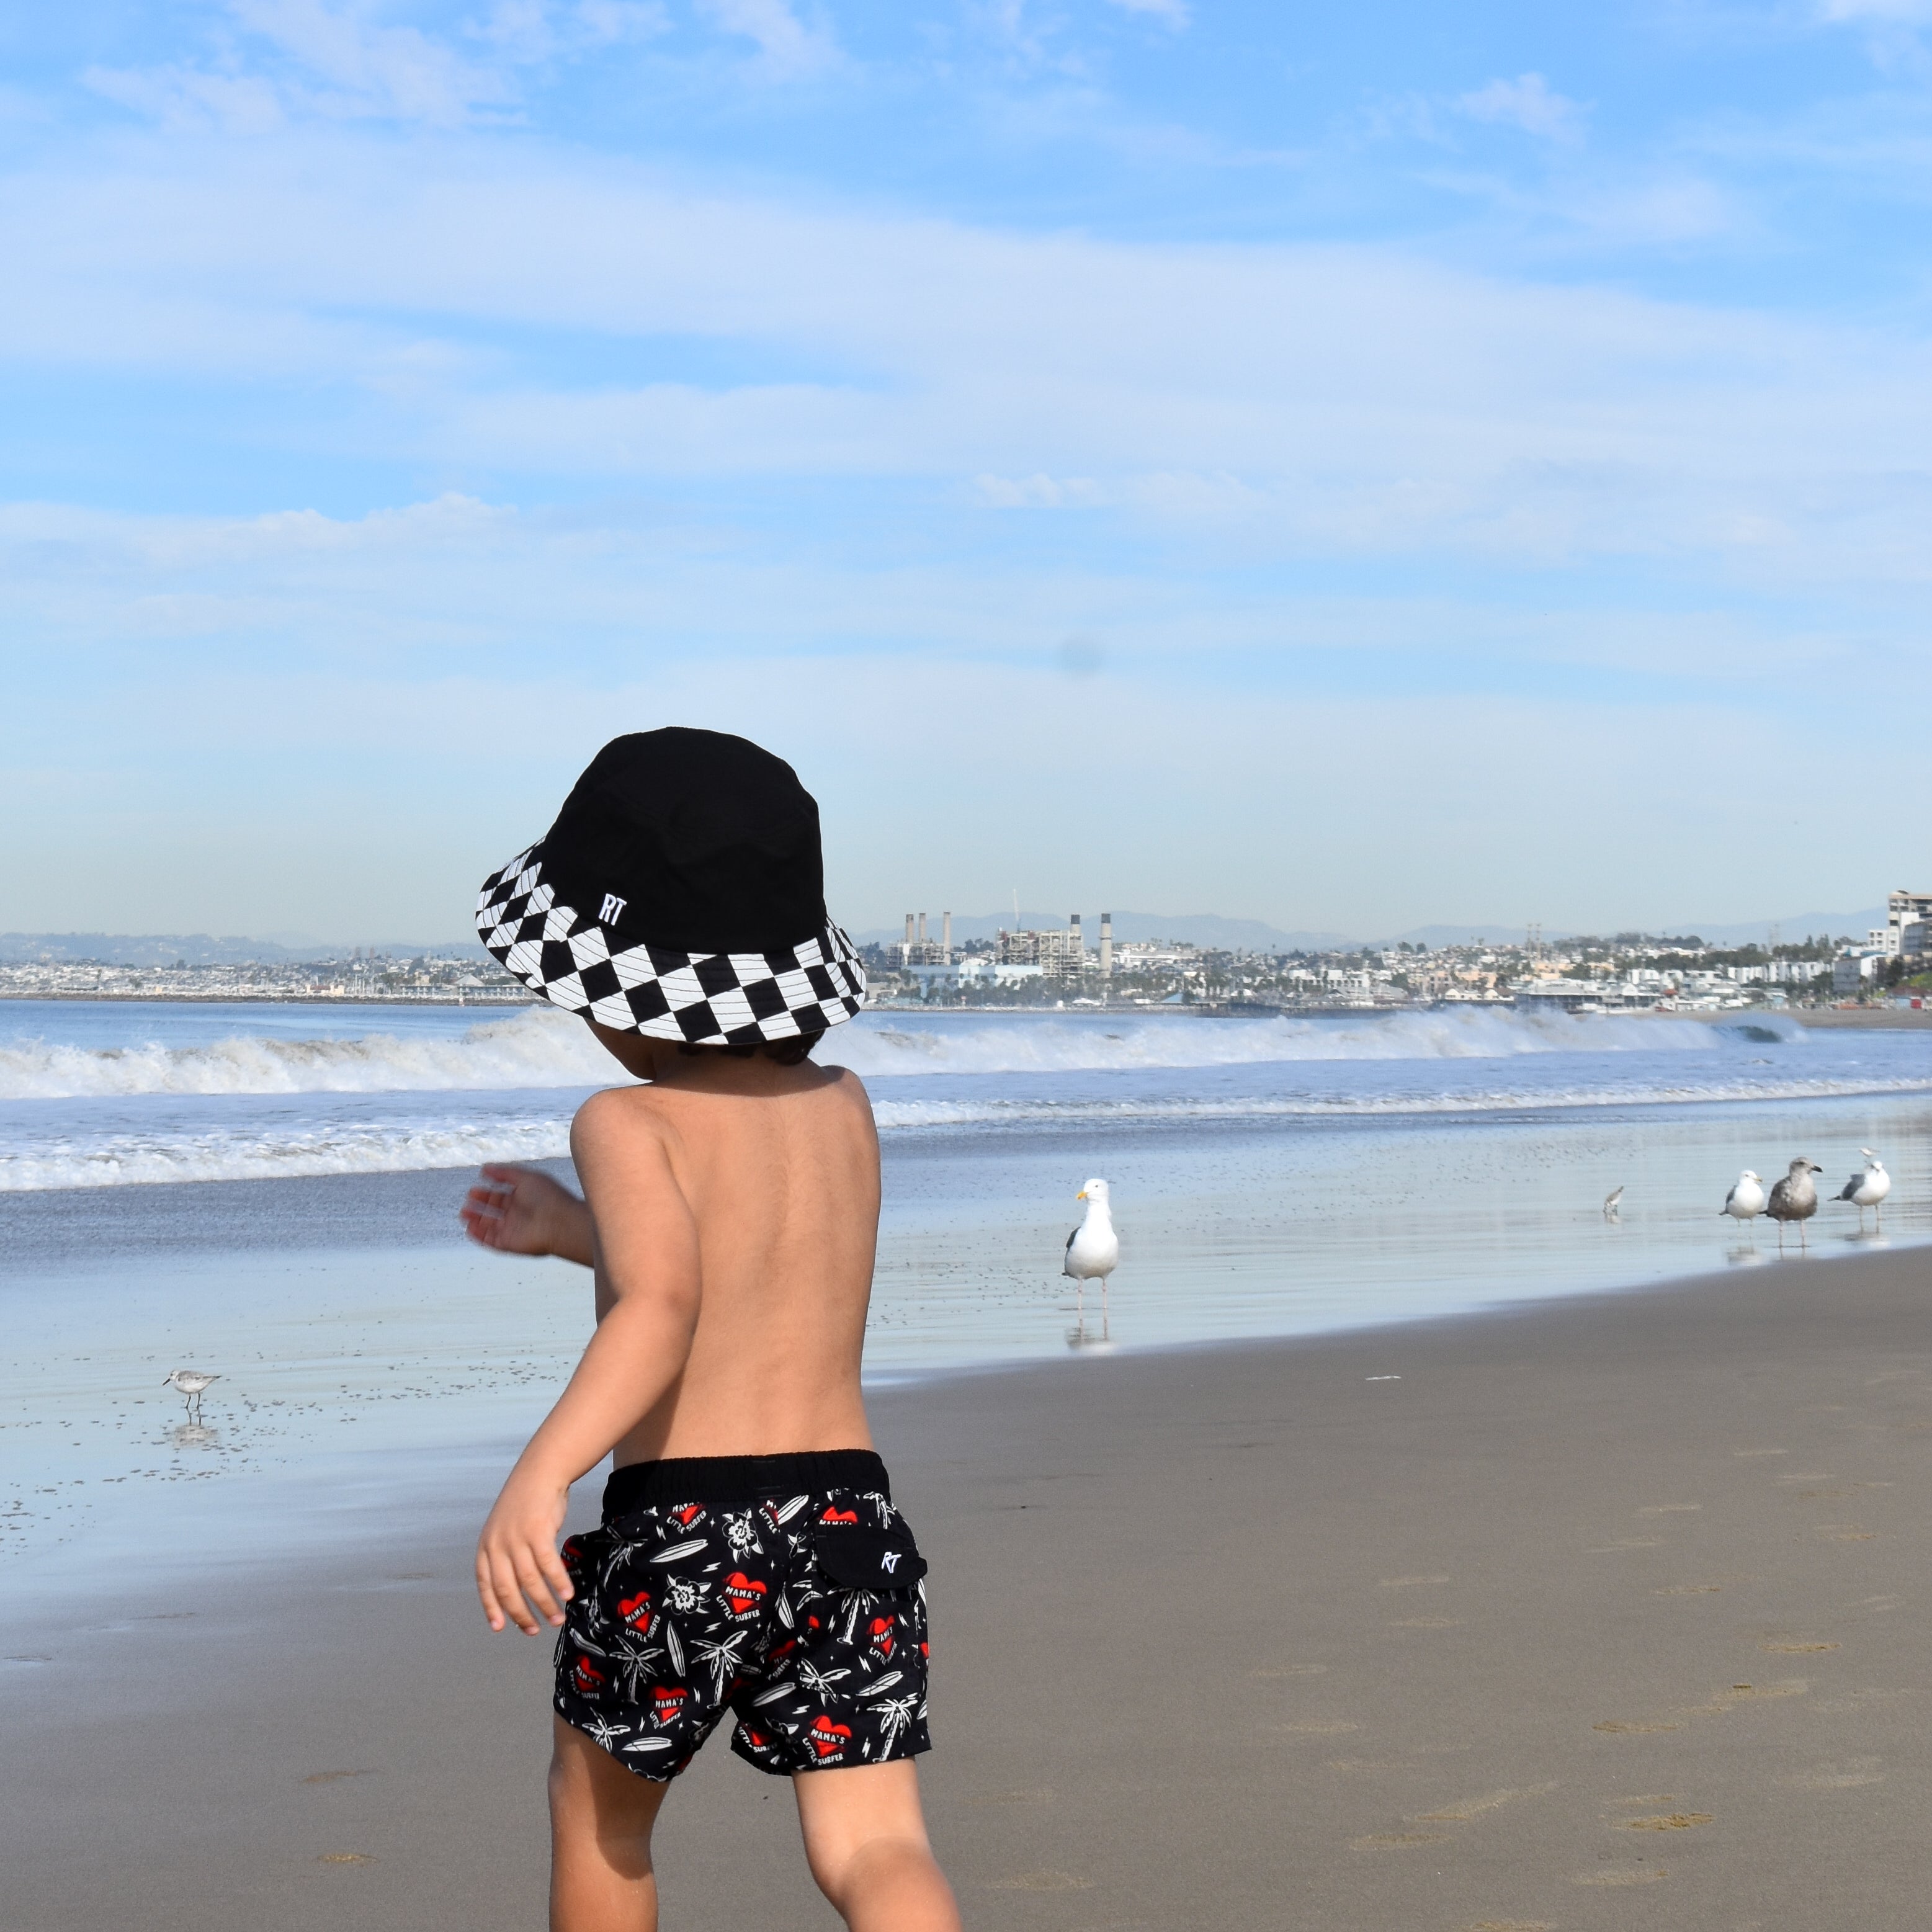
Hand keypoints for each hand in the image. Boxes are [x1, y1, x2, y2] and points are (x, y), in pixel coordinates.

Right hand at [460, 1163, 592, 1262]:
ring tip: (464, 1212)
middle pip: (494, 1210)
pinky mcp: (510, 1244)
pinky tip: (469, 1228)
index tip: (475, 1188)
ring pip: (489, 1226)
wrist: (561, 1223)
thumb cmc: (548, 1197)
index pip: (501, 1195)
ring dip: (475, 1220)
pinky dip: (479, 1236)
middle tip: (468, 1199)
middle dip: (479, 1204)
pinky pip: (490, 1241)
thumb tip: (485, 1168)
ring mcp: (514, 1230)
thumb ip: (504, 1172)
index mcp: (524, 1197)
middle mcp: (519, 1214)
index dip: (487, 1192)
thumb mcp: (526, 1177)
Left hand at [475, 1466, 573, 1633]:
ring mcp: (517, 1539)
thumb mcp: (505, 1529)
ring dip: (545, 1603)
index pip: (485, 1585)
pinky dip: (559, 1582)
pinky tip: (568, 1594)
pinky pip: (549, 1565)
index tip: (500, 1627)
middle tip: (533, 1630)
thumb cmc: (526, 1503)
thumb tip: (516, 1587)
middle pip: (508, 1589)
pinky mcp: (538, 1532)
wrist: (540, 1472)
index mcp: (486, 1546)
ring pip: (530, 1581)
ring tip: (556, 1618)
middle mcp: (498, 1545)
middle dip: (521, 1614)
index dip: (492, 1608)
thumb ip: (505, 1556)